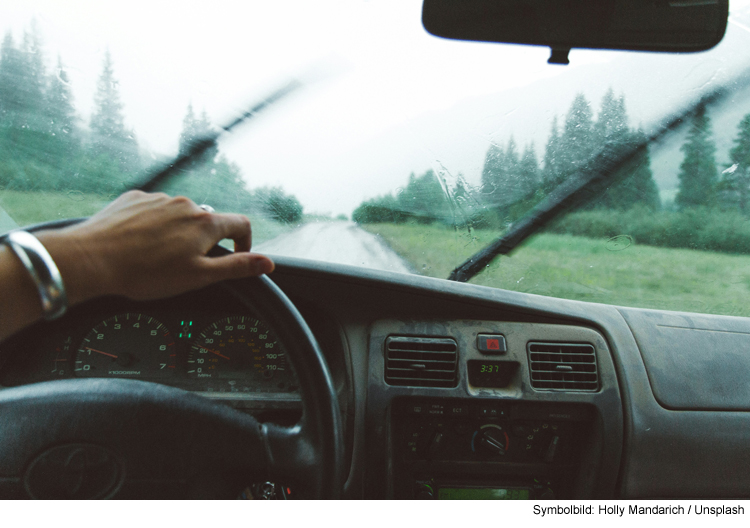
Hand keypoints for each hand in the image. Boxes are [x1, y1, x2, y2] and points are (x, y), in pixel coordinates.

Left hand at [36, 191, 273, 303]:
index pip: (241, 224)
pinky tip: (140, 243)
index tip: (236, 257)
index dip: (245, 243)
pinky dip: (154, 225)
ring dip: (178, 233)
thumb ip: (236, 267)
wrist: (92, 259)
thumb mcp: (198, 277)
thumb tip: (268, 263)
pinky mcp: (134, 198)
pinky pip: (154, 210)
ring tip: (157, 257)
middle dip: (204, 241)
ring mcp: (158, 199)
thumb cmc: (144, 273)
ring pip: (180, 215)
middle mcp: (185, 204)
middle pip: (208, 221)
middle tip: (186, 266)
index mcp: (205, 224)